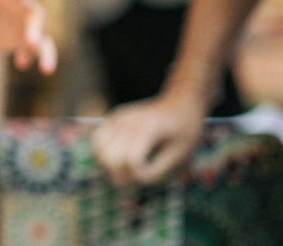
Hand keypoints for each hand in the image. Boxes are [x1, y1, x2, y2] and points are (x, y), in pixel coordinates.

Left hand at [0, 0, 58, 73]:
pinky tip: (22, 65)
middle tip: (31, 44)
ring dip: (44, 52)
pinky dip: (39, 58)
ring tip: (46, 69)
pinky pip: (40, 49)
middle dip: (35, 29)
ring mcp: (27, 24)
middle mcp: (23, 6)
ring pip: (42, 36)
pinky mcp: (28, 41)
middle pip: (35, 15)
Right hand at [92, 88, 208, 185]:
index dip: (140, 175)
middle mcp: (127, 122)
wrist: (180, 102)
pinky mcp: (112, 118)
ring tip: (125, 171)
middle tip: (136, 179)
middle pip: (111, 158)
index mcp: (148, 128)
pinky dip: (103, 155)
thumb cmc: (185, 129)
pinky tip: (117, 159)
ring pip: (99, 151)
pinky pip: (97, 141)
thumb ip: (159, 169)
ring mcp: (116, 118)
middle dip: (122, 176)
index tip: (153, 176)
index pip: (132, 160)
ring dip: (109, 167)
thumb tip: (137, 180)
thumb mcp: (181, 152)